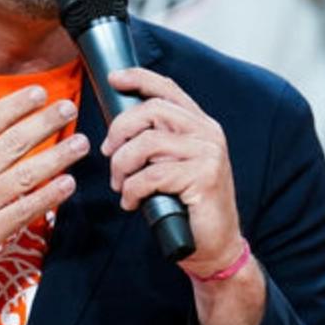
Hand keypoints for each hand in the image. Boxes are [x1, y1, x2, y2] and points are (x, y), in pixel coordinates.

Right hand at [0, 80, 83, 324]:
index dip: (16, 105)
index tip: (39, 93)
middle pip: (14, 143)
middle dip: (46, 123)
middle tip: (70, 107)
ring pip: (26, 176)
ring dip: (56, 158)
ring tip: (81, 143)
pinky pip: (22, 214)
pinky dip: (47, 200)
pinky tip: (67, 187)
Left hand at [99, 68, 242, 279]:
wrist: (215, 246)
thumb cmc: (186, 205)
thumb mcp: (171, 165)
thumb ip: (155, 141)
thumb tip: (117, 127)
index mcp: (200, 125)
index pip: (168, 89)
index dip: (139, 78)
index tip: (113, 79)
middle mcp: (208, 133)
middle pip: (151, 110)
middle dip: (120, 131)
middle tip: (109, 154)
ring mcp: (208, 154)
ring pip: (146, 143)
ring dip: (122, 166)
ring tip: (120, 186)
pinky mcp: (203, 177)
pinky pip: (151, 176)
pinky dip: (132, 190)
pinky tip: (131, 203)